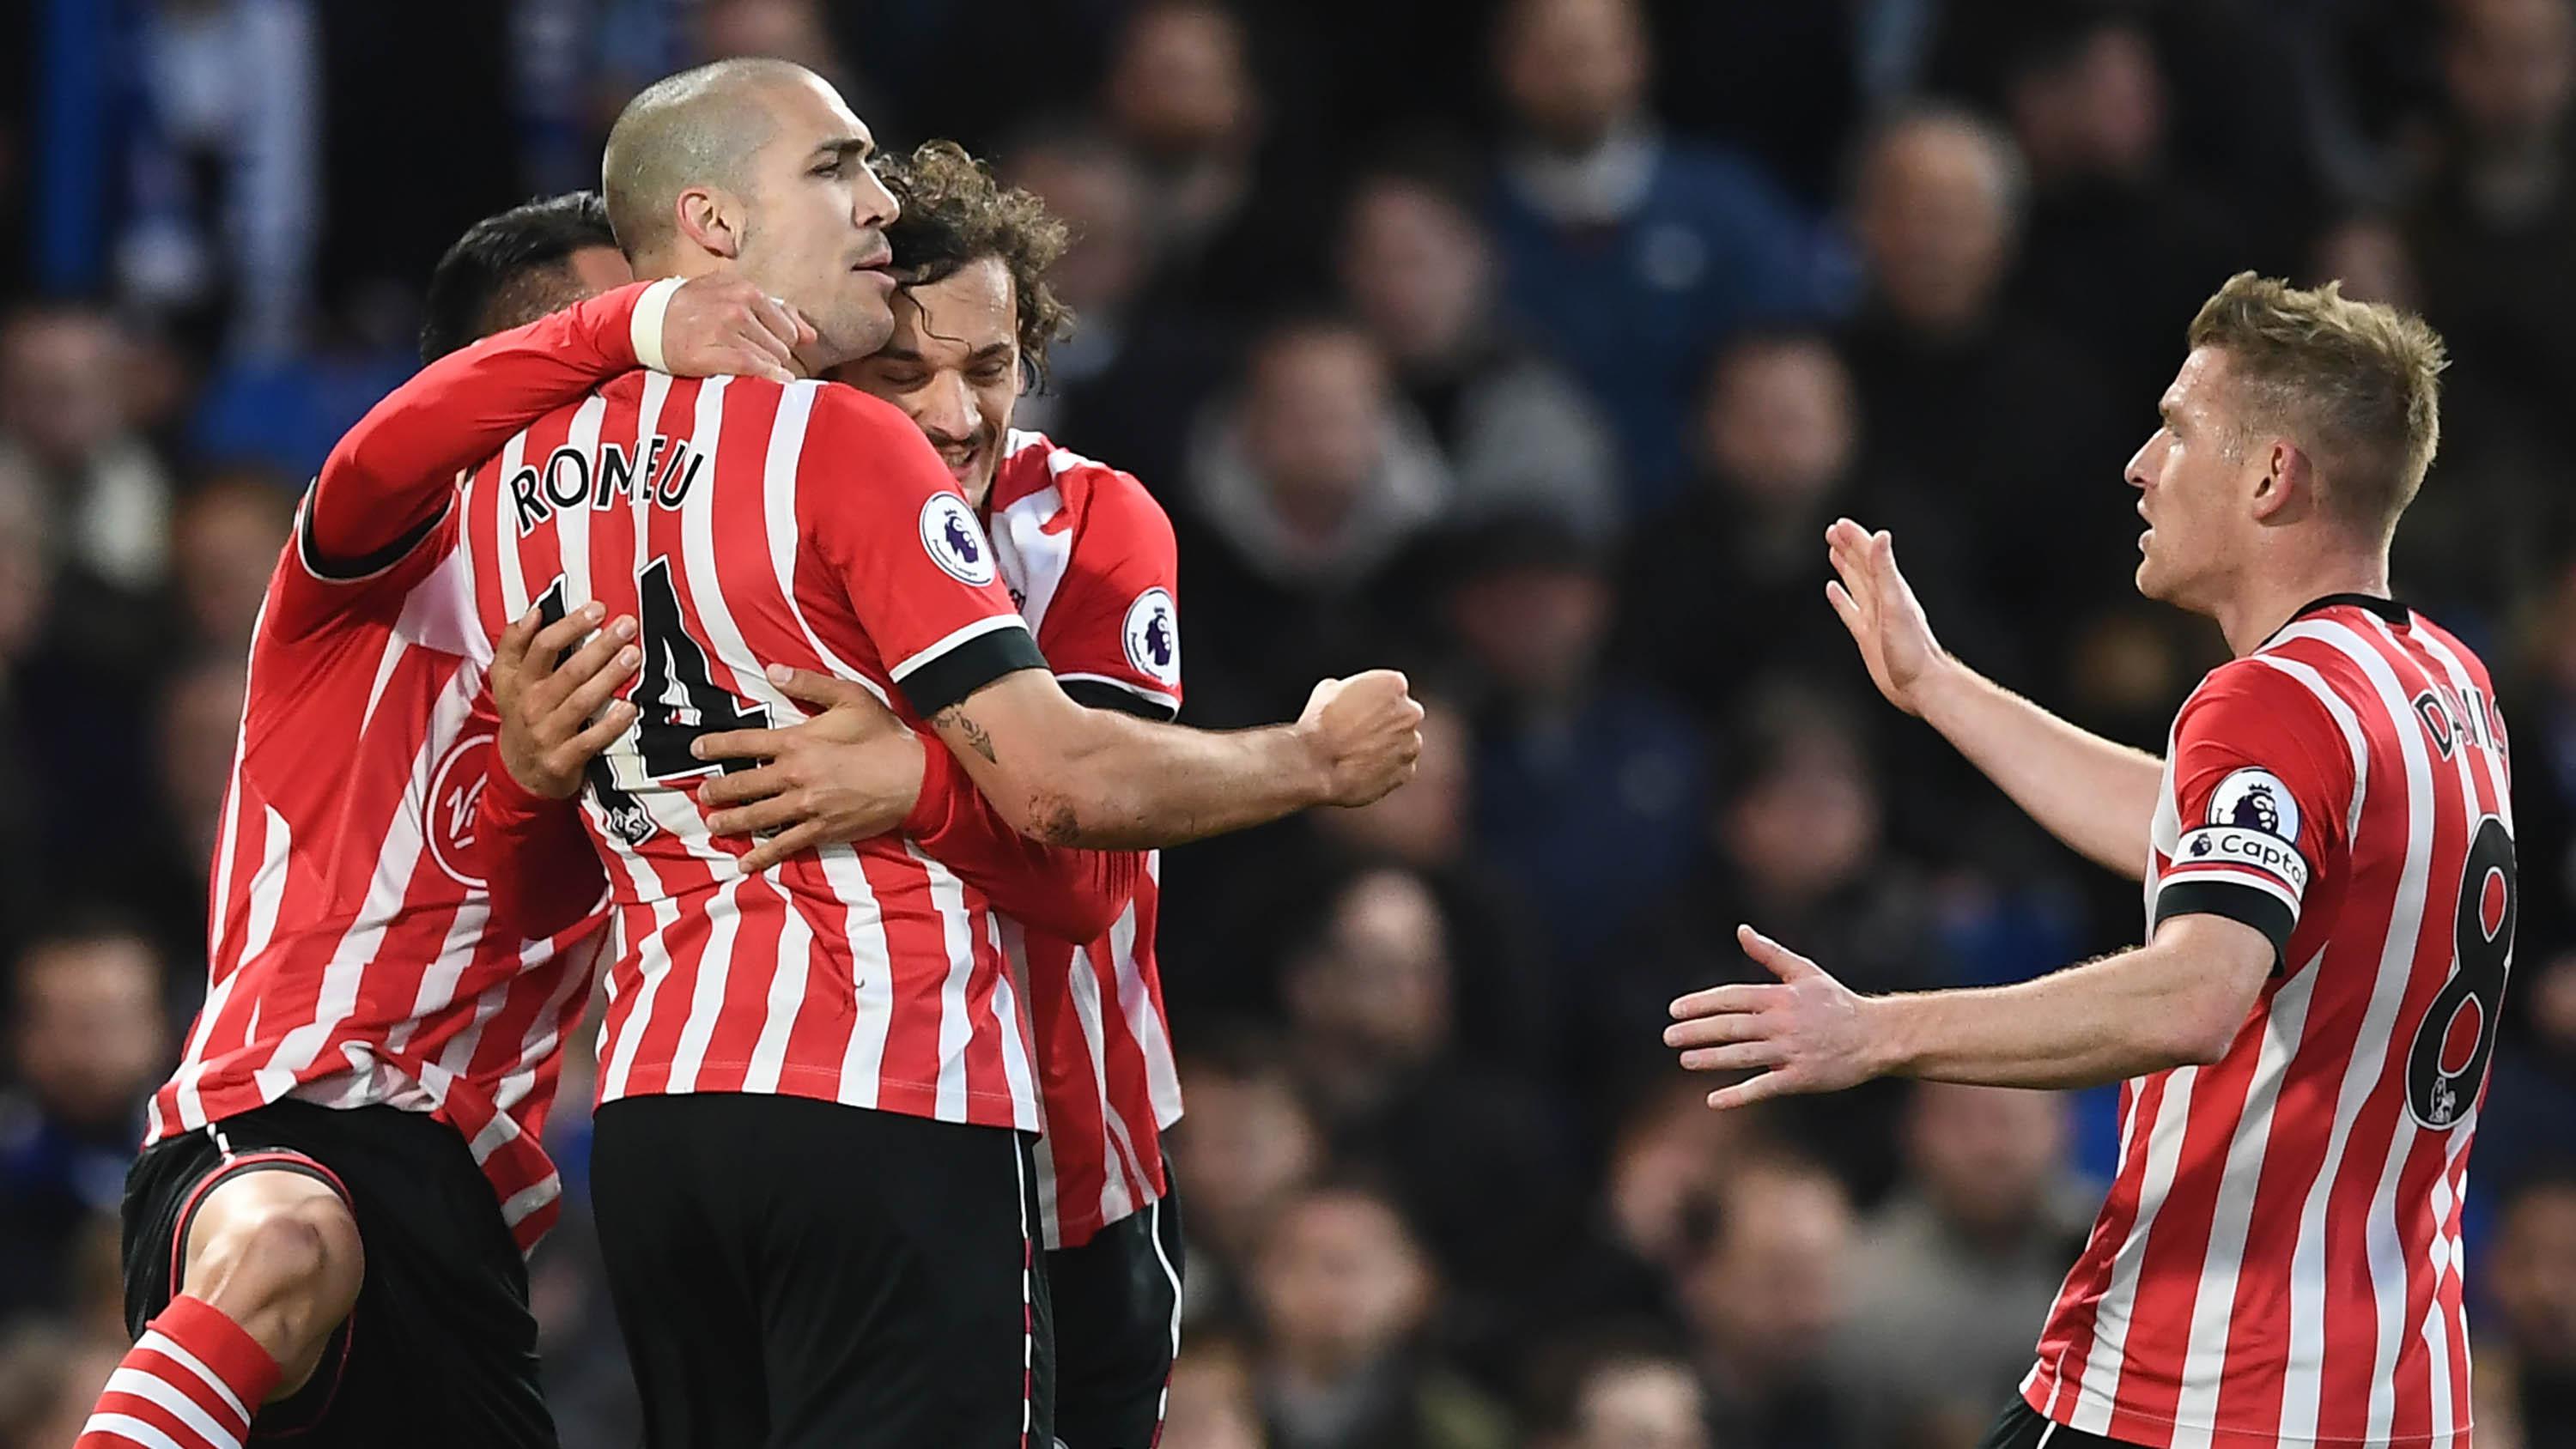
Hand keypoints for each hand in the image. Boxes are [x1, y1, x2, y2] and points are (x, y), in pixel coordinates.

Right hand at [491, 601, 640, 798]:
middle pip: (569, 670)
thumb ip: (514, 644)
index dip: (570, 625)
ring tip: (633, 656)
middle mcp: (531, 705)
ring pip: (581, 701)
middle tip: (627, 627)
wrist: (518, 773)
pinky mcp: (562, 760)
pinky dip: (611, 724)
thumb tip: (534, 612)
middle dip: (600, 646)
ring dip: (609, 677)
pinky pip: (590, 740)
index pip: (543, 646)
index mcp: (519, 682)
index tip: (597, 609)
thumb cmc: (521, 716)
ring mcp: (546, 734)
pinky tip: (630, 708)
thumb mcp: (507, 680)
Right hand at [659, 275, 816, 382]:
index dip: (782, 343)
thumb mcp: (731, 296)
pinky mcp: (711, 351)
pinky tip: (769, 383)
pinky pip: (753, 367)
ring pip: (770, 357)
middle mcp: (738, 305)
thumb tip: (811, 336)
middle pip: (781, 345)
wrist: (646, 321)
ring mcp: (724, 327)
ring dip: (765, 369)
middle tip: (751, 361)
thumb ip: (776, 311)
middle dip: (771, 356)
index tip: (770, 351)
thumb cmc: (693, 310)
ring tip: (745, 370)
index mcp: (746, 289)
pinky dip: (765, 378)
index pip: (787, 325)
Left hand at [690, 664, 924, 871]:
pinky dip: (762, 855)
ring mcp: (806, 807)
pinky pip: (784, 845)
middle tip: (702, 794)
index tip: (696, 750)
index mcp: (797, 742)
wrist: (914, 778)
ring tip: (713, 824)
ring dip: (731, 821)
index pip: (745, 742)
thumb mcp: (850, 697)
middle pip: (744, 784)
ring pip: (757, 817)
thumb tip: (772, 670)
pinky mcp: (821, 830)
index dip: (716, 746)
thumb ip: (809, 683)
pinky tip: (745, 863)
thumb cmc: (884, 735)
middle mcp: (795, 776)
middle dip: (718, 790)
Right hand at [1298, 670, 1424, 807]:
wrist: (1316, 767)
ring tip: (1358, 752)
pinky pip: (1399, 767)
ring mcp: (1411, 744)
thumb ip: (1349, 690)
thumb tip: (1346, 696)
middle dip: (1385, 721)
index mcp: (1393, 685)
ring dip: (1388, 745)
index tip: (1361, 708)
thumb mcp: (1327, 690)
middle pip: (1402, 714)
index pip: (1391, 687)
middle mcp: (1409, 713)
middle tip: (1359, 730)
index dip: (1374, 699)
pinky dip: (1386, 768)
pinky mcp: (1407, 772)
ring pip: (1403, 742)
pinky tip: (1363, 768)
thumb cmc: (1320, 726)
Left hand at [1663, 926, 1885, 1109]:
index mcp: (1781, 997)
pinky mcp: (1801, 1078)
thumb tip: (1741, 929)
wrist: (1877, 1036)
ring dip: (1712, 1058)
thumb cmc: (1837, 1003)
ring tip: (1684, 1060)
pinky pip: (1765, 1086)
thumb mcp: (1805, 972)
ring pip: (1743, 1055)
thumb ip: (1770, 953)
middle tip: (1668, 1037)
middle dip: (1697, 1031)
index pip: (1733, 998)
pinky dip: (1739, 1095)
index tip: (1675, 1010)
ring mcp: (1792, 1051)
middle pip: (1732, 1027)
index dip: (1702, 1003)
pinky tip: (1714, 1100)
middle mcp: (1783, 1023)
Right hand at [1825, 518, 1949, 718]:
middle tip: (1832, 530)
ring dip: (1845, 568)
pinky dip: (1840, 598)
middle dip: (1848, 548)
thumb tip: (1880, 537)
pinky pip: (1850, 611)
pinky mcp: (1866, 635)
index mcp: (1890, 589)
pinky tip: (1832, 591)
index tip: (1838, 525)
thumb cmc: (1912, 648)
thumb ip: (1886, 571)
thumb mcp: (1896, 605)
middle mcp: (1882, 600)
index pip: (1869, 557)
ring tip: (1833, 552)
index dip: (1854, 539)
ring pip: (1856, 585)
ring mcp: (1874, 617)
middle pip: (1861, 567)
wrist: (1920, 685)